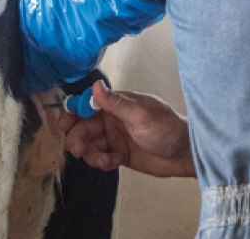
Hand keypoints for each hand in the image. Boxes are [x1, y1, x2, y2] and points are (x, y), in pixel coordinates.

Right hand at [59, 80, 195, 177]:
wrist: (184, 154)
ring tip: (102, 160)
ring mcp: (115, 137)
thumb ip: (116, 102)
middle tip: (77, 149)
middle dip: (77, 137)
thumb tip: (95, 86)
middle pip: (84, 126)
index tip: (65, 123)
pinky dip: (102, 161)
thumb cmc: (166, 128)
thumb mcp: (140, 114)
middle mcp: (112, 119)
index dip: (74, 112)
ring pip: (90, 144)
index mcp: (117, 104)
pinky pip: (101, 157)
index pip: (88, 104)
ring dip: (90, 153)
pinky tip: (112, 163)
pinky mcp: (118, 154)